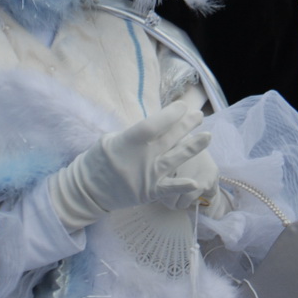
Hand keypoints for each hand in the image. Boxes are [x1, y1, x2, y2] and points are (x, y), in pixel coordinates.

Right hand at [47, 103, 210, 232]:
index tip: (182, 105)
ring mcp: (147, 176)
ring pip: (174, 159)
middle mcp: (141, 158)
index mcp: (128, 142)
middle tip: (199, 114)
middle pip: (168, 138)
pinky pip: (169, 189)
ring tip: (208, 136)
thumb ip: (133, 134)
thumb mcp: (110, 140)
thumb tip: (156, 126)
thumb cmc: (98, 160)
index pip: (152, 125)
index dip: (169, 115)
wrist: (88, 190)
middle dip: (186, 125)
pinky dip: (182, 186)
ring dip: (192, 147)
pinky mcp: (150, 192)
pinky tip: (196, 182)